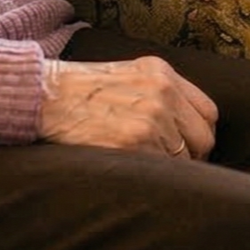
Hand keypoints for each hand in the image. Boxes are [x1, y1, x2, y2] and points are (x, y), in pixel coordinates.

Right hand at [36, 55, 218, 159]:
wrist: (42, 95)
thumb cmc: (80, 90)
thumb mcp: (127, 75)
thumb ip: (159, 92)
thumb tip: (186, 127)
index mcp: (162, 72)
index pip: (208, 113)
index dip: (199, 135)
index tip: (188, 148)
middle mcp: (161, 92)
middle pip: (202, 139)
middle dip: (191, 157)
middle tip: (170, 166)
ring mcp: (149, 118)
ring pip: (182, 160)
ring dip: (167, 170)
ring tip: (143, 167)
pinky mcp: (132, 143)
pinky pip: (161, 172)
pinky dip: (151, 177)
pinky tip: (131, 170)